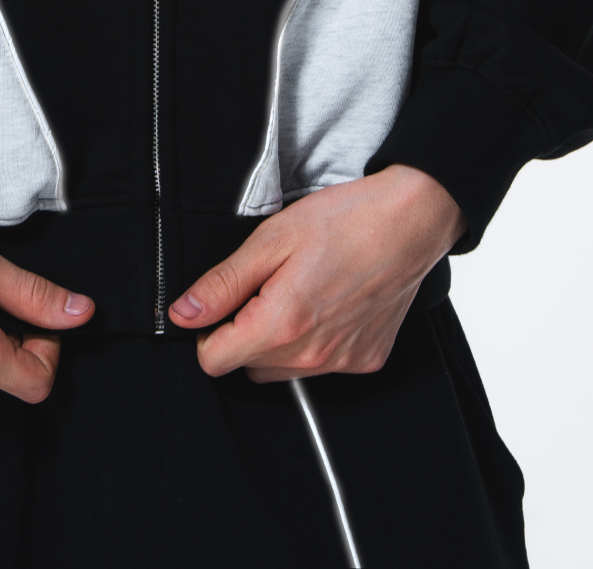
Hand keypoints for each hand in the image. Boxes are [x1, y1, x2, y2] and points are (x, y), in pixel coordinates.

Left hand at [168, 165, 464, 381]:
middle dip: (243, 332)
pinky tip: (327, 302)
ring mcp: (342, 362)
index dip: (206, 331)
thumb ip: (223, 283)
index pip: (214, 361)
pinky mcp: (365, 361)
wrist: (409, 221)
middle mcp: (313, 354)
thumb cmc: (345, 221)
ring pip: (282, 370)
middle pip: (247, 366)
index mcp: (283, 323)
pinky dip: (314, 341)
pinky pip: (320, 365)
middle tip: (266, 285)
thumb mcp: (271, 239)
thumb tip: (183, 314)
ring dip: (277, 340)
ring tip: (298, 290)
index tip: (221, 304)